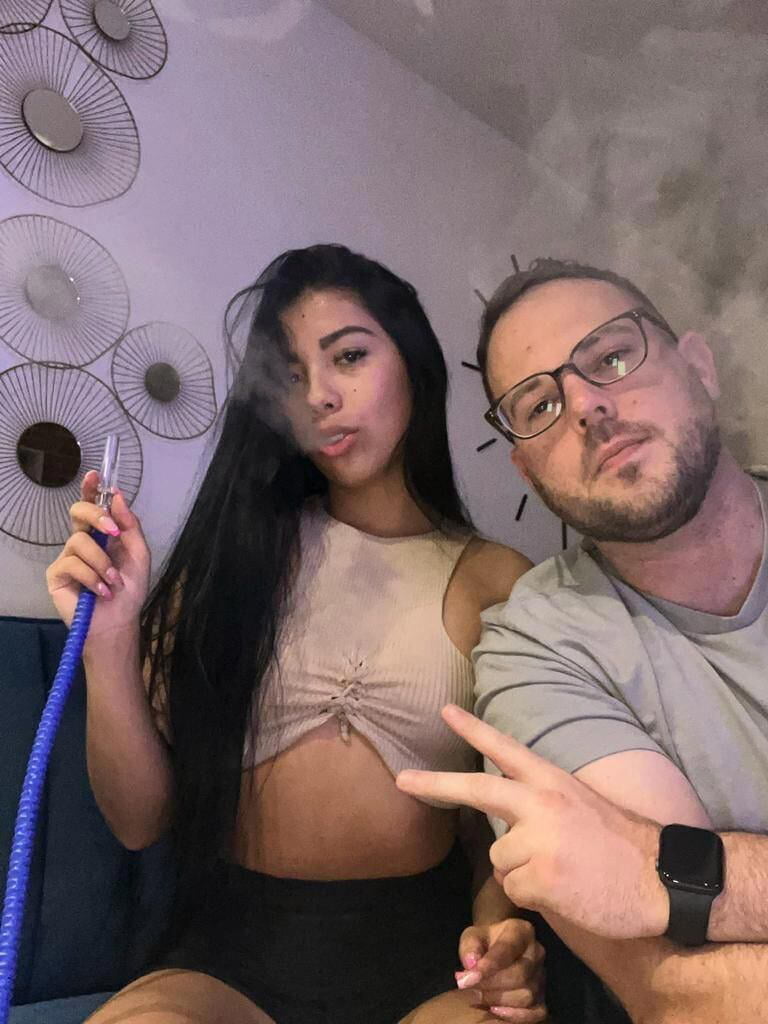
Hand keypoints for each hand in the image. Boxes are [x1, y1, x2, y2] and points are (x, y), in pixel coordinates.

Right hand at [46, 471, 150, 648]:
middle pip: (78, 512)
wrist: (119, 621)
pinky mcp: (57, 574)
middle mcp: (82, 541)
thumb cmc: (129, 590)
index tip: (95, 475)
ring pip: (80, 542)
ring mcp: (67, 557)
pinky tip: (102, 592)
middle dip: (96, 516)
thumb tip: (117, 495)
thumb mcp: (139, 554)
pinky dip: (93, 578)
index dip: (90, 489)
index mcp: (102, 534)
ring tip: (114, 582)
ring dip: (103, 563)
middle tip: (114, 532)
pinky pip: (73, 564)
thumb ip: (130, 525)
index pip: (92, 506)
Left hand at [397, 705, 667, 939]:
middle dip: (434, 785)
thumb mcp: (581, 804)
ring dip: (520, 871)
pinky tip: (563, 892)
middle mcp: (541, 805)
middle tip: (402, 780)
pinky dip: (532, 897)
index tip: (444, 711)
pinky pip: (514, 890)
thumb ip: (541, 804)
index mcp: (553, 782)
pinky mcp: (541, 878)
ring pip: (500, 859)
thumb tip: (504, 819)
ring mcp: (539, 841)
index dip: (473, 730)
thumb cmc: (621, 844)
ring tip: (560, 872)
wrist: (662, 879)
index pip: (506, 749)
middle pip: (477, 791)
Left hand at [457, 917, 545, 1021]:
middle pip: (519, 975)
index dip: (490, 964)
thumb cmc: (485, 941)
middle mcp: (537, 952)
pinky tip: (496, 1010)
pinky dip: (516, 1015)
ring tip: (478, 995)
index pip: (508, 948)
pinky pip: (537, 1012)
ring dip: (498, 1000)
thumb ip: (470, 947)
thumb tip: (471, 965)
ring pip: (526, 995)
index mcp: (521, 931)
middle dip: (491, 985)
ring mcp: (542, 976)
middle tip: (469, 986)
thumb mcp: (473, 936)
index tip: (469, 977)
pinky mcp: (543, 996)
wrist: (498, 945)